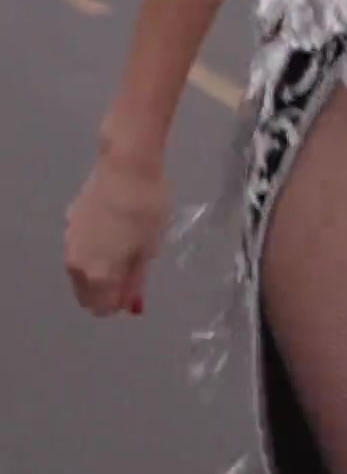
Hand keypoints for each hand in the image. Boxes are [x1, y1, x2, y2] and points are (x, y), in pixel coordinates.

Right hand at [65, 150, 169, 317]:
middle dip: (106, 290)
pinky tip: (113, 227)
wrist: (126, 165)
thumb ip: (137, 279)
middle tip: (131, 270)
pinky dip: (94, 246)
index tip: (137, 286)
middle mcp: (76, 263)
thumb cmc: (145, 209)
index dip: (121, 301)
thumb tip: (131, 304)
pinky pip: (81, 244)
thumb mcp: (149, 248)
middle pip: (86, 292)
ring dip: (98, 268)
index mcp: (97, 275)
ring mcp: (70, 239)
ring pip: (81, 269)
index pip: (102, 307)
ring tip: (125, 247)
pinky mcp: (70, 218)